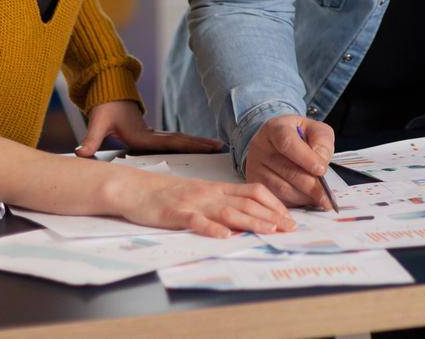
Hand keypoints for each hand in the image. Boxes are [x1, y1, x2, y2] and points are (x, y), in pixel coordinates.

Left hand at [75, 99, 223, 157]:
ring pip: (179, 140)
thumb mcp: (97, 122)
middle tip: (222, 146)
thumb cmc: (104, 107)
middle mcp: (151, 134)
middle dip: (201, 144)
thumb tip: (81, 153)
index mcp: (143, 135)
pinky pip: (172, 142)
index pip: (171, 142)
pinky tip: (195, 149)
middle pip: (181, 140)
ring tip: (216, 147)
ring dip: (197, 144)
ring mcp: (152, 134)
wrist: (108, 92)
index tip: (208, 146)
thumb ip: (90, 139)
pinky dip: (186, 144)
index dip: (190, 145)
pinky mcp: (150, 135)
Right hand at [108, 166, 292, 238]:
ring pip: (228, 211)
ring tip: (269, 230)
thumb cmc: (167, 194)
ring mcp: (194, 203)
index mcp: (217, 188)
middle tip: (289, 228)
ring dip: (251, 221)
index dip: (273, 203)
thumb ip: (221, 202)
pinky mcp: (176, 214)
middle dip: (271, 215)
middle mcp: (210, 194)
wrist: (135, 189)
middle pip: (246, 202)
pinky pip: (197, 221)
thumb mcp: (199, 194)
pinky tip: (225, 236)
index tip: (289, 217)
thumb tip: (246, 217)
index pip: (253, 192)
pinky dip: (212, 228)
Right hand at [244, 114, 335, 209]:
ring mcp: (254, 166)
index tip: (322, 170)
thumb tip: (321, 163)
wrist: (277, 142)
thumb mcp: (315, 130)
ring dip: (303, 196)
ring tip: (320, 199)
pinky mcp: (254, 183)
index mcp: (275, 128)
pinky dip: (294, 202)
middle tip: (327, 196)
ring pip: (280, 187)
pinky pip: (275, 198)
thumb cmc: (300, 136)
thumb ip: (322, 143)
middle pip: (286, 170)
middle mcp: (260, 146)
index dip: (306, 158)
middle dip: (310, 185)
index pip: (288, 143)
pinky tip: (306, 201)